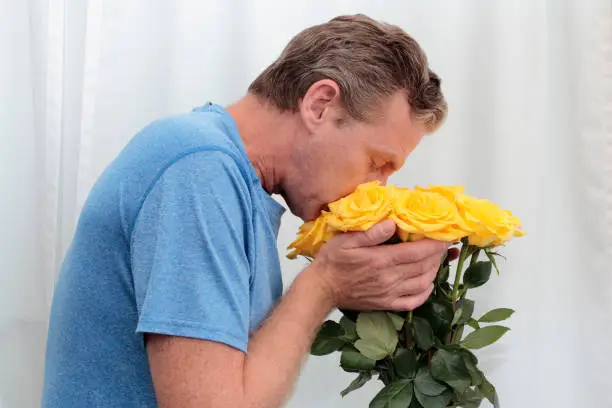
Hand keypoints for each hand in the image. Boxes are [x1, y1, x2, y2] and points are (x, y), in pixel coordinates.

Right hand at [312, 219, 449, 310]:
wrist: (322, 289)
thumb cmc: (332, 261)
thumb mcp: (346, 240)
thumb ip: (371, 233)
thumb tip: (392, 223)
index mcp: (381, 260)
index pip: (417, 252)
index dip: (434, 244)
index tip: (444, 235)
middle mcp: (389, 278)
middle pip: (423, 266)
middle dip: (438, 255)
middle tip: (443, 244)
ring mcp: (389, 293)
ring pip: (422, 283)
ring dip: (434, 271)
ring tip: (436, 259)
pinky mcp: (386, 304)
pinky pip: (413, 301)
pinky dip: (425, 292)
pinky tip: (427, 283)